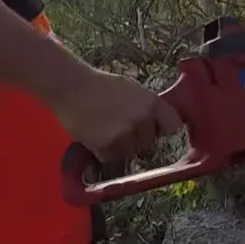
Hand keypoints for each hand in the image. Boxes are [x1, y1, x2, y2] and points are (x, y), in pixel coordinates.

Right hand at [50, 69, 182, 161]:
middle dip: (138, 138)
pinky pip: (112, 158)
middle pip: (149, 142)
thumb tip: (159, 123)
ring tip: (107, 131)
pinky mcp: (105, 146)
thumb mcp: (133, 90)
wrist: (71, 87)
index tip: (158, 131)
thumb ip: (148, 106)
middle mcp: (142, 119)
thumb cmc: (102, 86)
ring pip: (130, 152)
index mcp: (152, 103)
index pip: (173, 126)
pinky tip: (97, 137)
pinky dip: (105, 152)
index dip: (164, 129)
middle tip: (120, 126)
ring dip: (121, 146)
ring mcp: (124, 134)